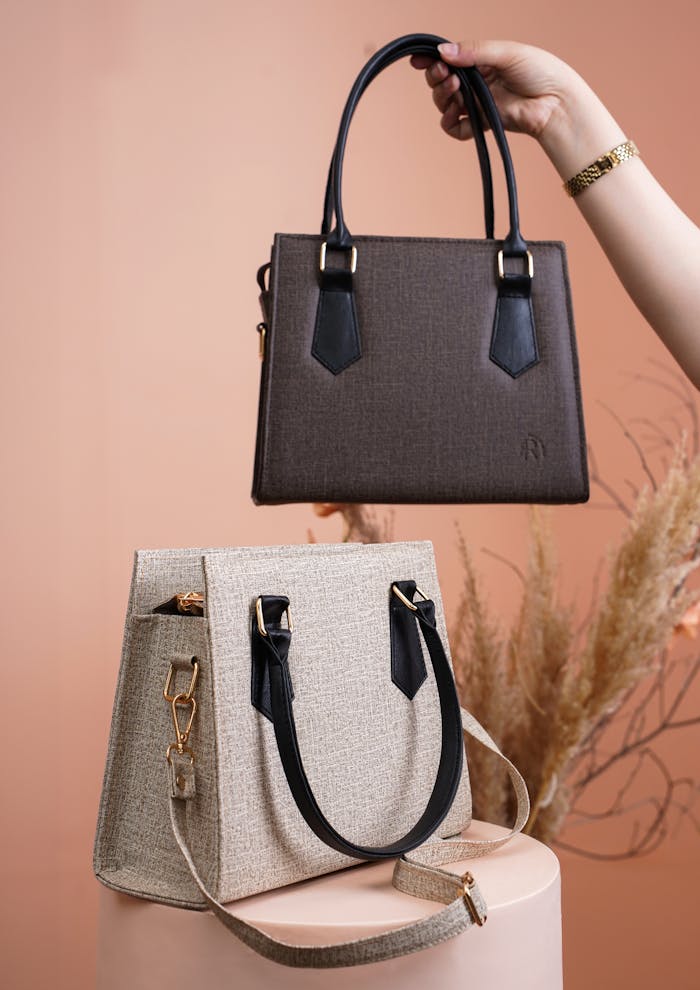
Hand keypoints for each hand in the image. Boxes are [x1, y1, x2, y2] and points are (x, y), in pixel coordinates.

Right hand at [411, 40, 623, 179]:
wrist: (556, 102)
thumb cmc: (540, 71)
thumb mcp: (505, 52)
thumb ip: (474, 51)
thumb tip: (443, 52)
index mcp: (481, 60)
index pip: (449, 58)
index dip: (431, 59)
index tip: (418, 60)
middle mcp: (476, 82)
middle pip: (441, 81)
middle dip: (436, 77)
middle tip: (445, 74)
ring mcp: (477, 103)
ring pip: (444, 103)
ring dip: (441, 96)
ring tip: (454, 90)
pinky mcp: (482, 124)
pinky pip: (455, 128)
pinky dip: (449, 122)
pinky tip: (454, 113)